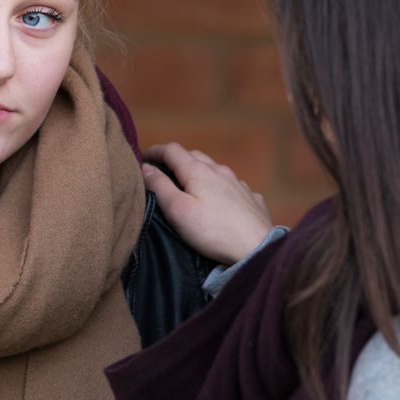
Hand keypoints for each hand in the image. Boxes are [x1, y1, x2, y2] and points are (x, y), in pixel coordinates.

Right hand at [141, 142, 272, 264]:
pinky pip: (233, 186)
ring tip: (191, 184)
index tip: (143, 157)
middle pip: (194, 156)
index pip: (172, 150)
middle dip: (177, 159)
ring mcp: (238, 184)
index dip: (155, 151)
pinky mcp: (251, 199)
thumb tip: (145, 167)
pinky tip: (221, 199)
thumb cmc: (212, 231)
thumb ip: (160, 186)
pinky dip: (220, 186)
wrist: (256, 249)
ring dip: (200, 171)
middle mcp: (220, 171)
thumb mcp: (177, 210)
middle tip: (164, 170)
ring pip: (215, 169)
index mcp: (198, 171)